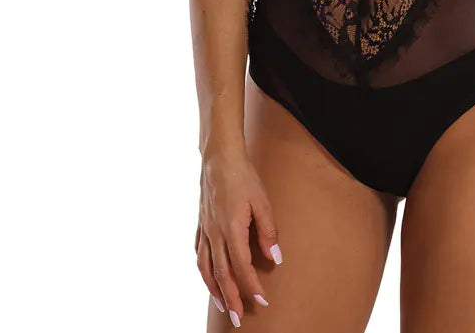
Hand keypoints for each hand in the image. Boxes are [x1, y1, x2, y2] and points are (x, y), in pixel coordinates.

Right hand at [195, 148, 282, 324]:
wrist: (219, 157)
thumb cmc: (243, 176)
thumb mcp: (262, 201)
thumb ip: (268, 230)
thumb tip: (275, 257)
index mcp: (231, 229)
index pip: (242, 267)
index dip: (251, 286)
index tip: (261, 301)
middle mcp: (215, 234)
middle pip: (221, 274)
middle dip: (231, 298)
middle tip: (239, 318)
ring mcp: (205, 230)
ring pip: (206, 267)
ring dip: (214, 289)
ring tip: (222, 306)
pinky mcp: (201, 224)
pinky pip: (199, 253)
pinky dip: (203, 270)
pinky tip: (208, 276)